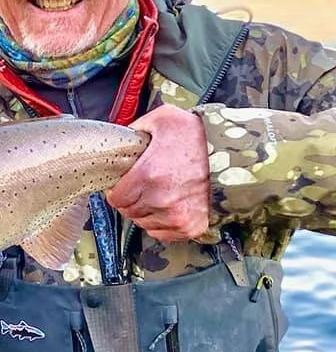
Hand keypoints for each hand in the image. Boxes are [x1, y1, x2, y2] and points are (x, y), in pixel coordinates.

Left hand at [105, 105, 210, 241]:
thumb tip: (120, 139)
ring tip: (159, 194)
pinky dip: (162, 223)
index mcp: (148, 175)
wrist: (235, 152)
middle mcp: (161, 200)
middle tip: (143, 186)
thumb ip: (135, 128)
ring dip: (146, 212)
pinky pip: (162, 233)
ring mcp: (177, 216)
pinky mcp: (191, 227)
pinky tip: (169, 206)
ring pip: (144, 223)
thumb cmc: (198, 134)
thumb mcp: (163, 118)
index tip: (123, 184)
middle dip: (131, 199)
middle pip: (128, 211)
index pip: (115, 199)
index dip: (117, 190)